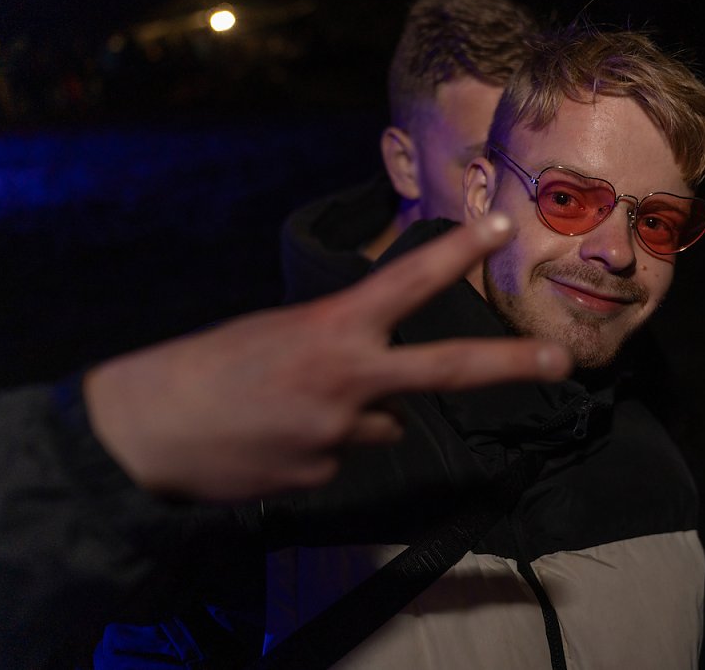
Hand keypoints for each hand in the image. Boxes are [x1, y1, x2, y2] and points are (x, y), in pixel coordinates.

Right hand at [83, 216, 570, 499]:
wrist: (143, 435)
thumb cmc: (204, 368)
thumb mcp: (275, 335)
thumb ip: (341, 353)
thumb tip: (390, 398)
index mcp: (330, 330)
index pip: (406, 282)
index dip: (456, 253)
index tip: (498, 225)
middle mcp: (349, 383)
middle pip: (445, 371)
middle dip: (509, 365)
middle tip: (561, 361)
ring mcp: (340, 438)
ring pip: (380, 424)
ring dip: (356, 416)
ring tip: (288, 409)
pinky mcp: (323, 479)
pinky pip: (342, 456)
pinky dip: (320, 447)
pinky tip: (274, 442)